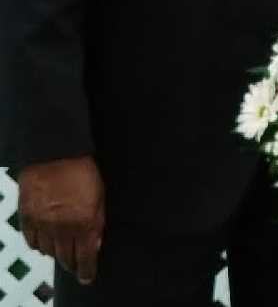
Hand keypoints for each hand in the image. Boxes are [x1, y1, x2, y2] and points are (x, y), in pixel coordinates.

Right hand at [18, 156, 104, 284]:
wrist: (55, 151)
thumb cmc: (82, 169)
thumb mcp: (99, 195)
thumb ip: (98, 222)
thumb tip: (94, 245)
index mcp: (84, 222)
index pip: (85, 258)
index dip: (86, 272)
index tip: (87, 278)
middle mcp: (62, 227)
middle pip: (66, 258)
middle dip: (72, 261)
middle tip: (75, 260)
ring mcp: (42, 223)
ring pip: (49, 252)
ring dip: (56, 251)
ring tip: (62, 245)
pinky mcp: (27, 217)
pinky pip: (32, 242)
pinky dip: (40, 244)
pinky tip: (46, 238)